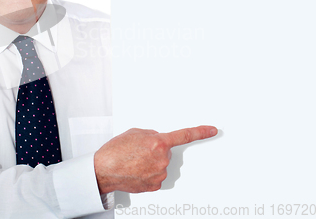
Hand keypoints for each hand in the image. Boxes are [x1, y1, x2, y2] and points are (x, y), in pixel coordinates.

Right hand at [94, 125, 216, 193]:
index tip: (211, 130)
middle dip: (155, 150)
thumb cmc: (115, 151)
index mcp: (158, 142)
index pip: (185, 135)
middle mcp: (162, 159)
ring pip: (161, 164)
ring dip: (151, 162)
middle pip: (166, 152)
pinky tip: (136, 170)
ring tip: (133, 161)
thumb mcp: (134, 132)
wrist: (104, 169)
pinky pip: (156, 175)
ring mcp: (159, 173)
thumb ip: (151, 134)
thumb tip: (157, 139)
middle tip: (138, 151)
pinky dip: (148, 173)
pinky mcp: (155, 185)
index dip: (201, 132)